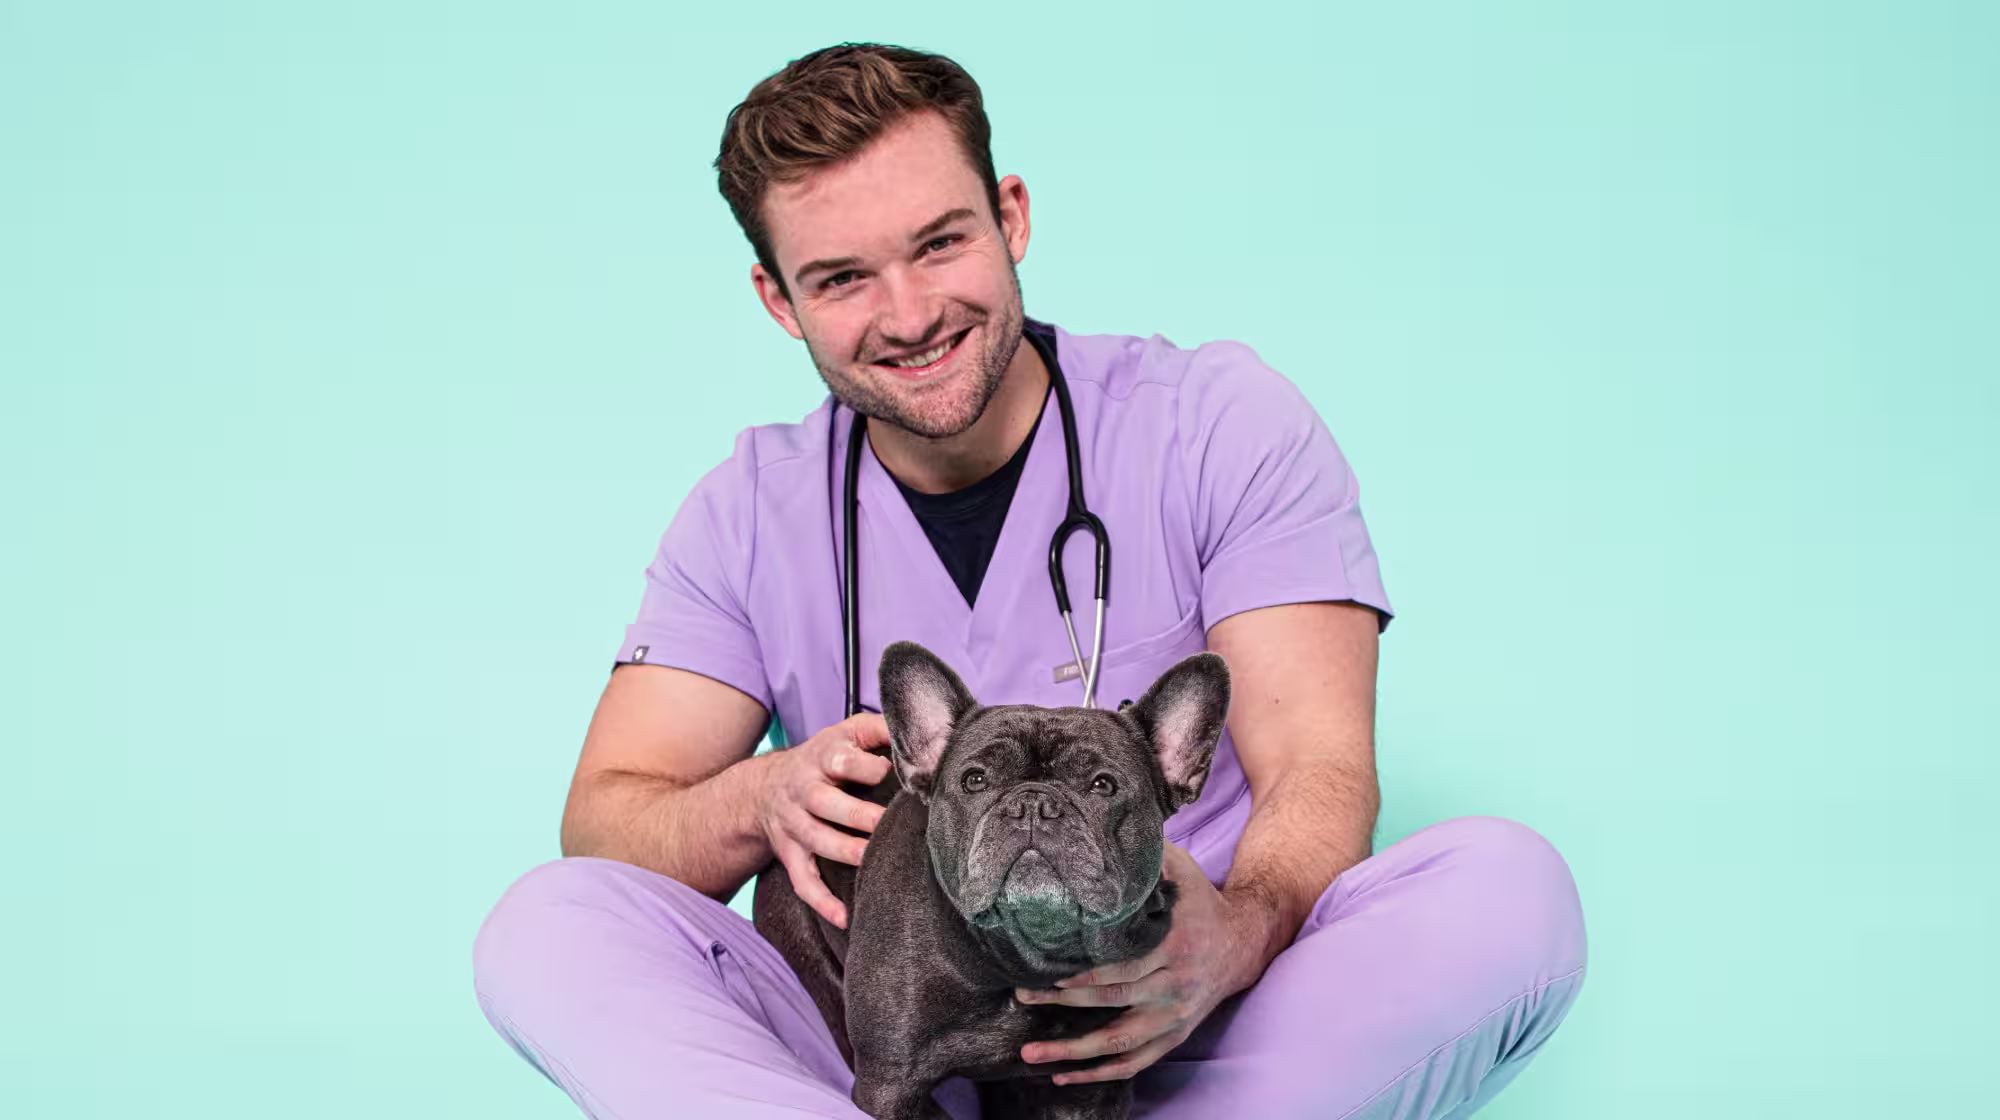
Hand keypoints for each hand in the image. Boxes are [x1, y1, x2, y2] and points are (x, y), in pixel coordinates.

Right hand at [753, 712, 893, 929]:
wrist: (765, 787)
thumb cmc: (823, 758)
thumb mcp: (846, 732)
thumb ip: (879, 728)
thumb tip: (915, 728)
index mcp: (822, 757)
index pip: (841, 760)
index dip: (867, 766)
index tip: (893, 773)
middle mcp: (804, 790)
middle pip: (825, 802)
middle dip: (857, 814)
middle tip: (888, 823)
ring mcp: (794, 824)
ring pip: (816, 840)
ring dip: (845, 852)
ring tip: (874, 861)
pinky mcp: (790, 854)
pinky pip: (803, 881)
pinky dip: (822, 902)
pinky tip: (845, 917)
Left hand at [1013, 843, 1262, 1084]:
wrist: (1244, 944)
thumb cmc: (1201, 901)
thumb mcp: (1182, 869)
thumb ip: (1149, 853)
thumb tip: (1110, 825)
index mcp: (1174, 947)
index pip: (1123, 966)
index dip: (1085, 975)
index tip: (1049, 975)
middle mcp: (1174, 987)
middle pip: (1113, 1002)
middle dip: (1064, 1003)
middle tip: (1022, 994)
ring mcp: (1174, 1017)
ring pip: (1120, 1042)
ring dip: (1074, 1054)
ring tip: (1031, 1054)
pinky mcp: (1173, 1035)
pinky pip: (1135, 1062)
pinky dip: (1100, 1073)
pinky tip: (1063, 1076)